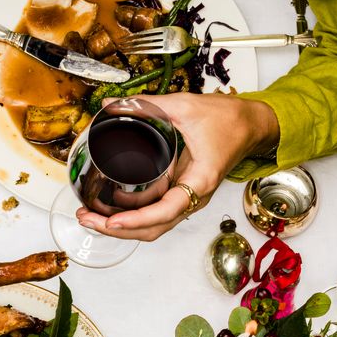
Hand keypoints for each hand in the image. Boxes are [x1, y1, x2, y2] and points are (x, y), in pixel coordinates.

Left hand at [75, 93, 278, 242]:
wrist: (251, 126)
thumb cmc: (229, 120)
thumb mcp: (186, 106)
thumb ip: (148, 106)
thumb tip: (112, 106)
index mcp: (199, 181)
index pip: (165, 212)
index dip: (137, 220)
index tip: (113, 221)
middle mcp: (193, 198)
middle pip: (152, 229)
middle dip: (116, 230)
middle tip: (86, 217)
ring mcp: (187, 201)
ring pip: (152, 228)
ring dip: (120, 228)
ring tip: (90, 217)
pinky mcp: (180, 197)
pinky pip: (154, 217)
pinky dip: (131, 220)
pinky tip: (108, 211)